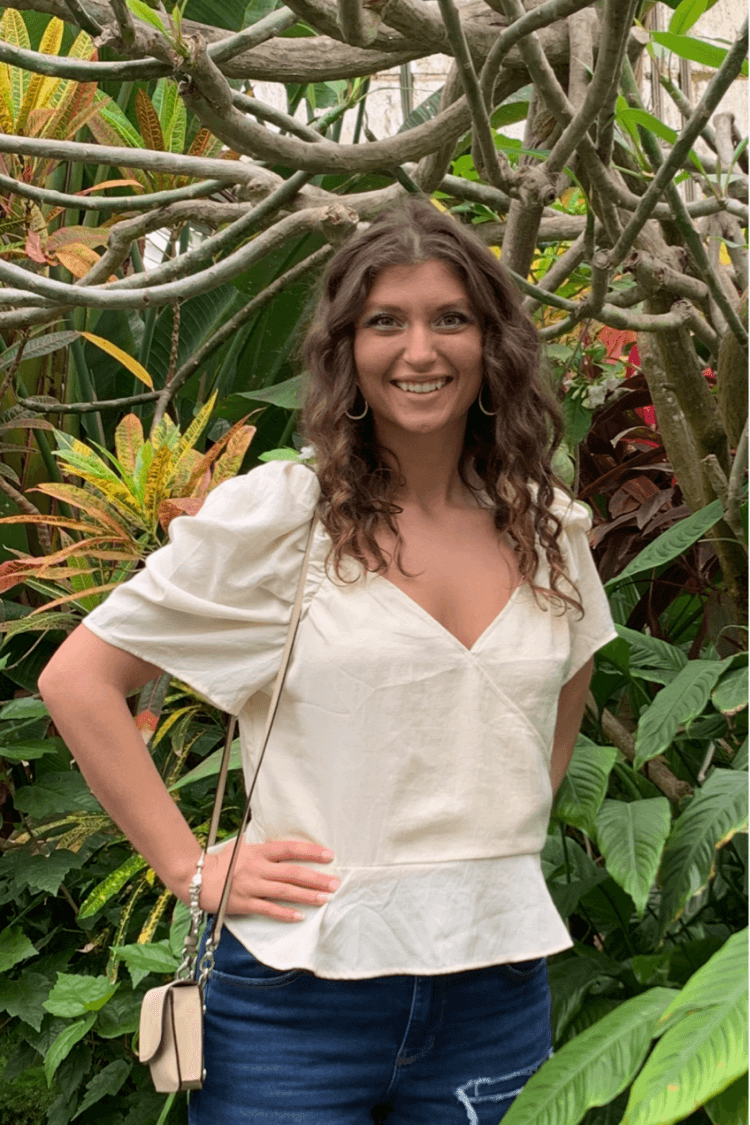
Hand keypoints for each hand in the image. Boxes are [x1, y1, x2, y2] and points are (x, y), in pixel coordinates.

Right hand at [199, 840, 339, 921]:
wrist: (195, 878)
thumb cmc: (220, 862)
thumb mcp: (241, 847)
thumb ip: (261, 848)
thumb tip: (279, 846)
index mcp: (258, 852)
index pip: (289, 849)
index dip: (310, 851)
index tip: (329, 855)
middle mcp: (257, 868)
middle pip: (292, 872)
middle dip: (316, 878)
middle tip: (335, 883)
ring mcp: (251, 886)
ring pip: (284, 891)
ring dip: (306, 895)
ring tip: (325, 898)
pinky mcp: (244, 904)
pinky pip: (268, 909)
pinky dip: (284, 913)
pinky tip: (299, 916)